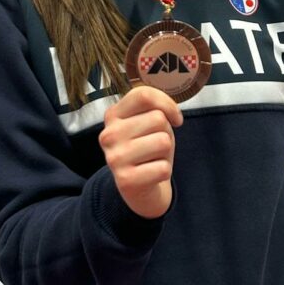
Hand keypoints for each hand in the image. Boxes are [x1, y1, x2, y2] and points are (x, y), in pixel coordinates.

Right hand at [98, 86, 182, 218]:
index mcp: (112, 115)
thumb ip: (154, 108)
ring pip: (163, 141)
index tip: (174, 118)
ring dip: (165, 153)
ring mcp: (115, 158)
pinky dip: (164, 172)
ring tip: (152, 159)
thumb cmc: (146, 149)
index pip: (143, 95)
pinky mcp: (125, 180)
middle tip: (154, 146)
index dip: (167, 104)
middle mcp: (109, 135)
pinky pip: (164, 168)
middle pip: (158, 118)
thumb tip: (172, 115)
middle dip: (166, 132)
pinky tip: (151, 174)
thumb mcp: (147, 122)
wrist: (139, 189)